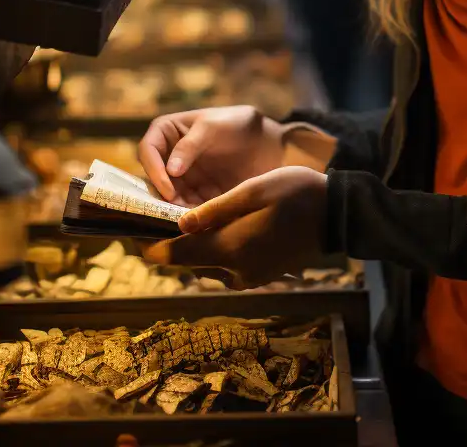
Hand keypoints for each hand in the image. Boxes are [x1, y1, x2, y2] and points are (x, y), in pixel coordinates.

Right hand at [137, 105, 335, 206]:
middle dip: (163, 198)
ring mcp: (182, 178)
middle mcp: (169, 157)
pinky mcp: (197, 196)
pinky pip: (187, 209)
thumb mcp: (214, 127)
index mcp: (167, 132)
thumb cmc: (239, 124)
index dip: (154, 170)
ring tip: (191, 224)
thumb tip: (170, 170)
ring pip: (169, 199)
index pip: (147, 151)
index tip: (168, 189)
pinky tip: (203, 226)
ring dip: (177, 211)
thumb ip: (191, 145)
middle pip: (154, 180)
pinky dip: (192, 217)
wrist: (269, 142)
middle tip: (176, 214)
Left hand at [143, 166, 328, 288]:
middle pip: (185, 260)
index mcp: (227, 249)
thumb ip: (214, 210)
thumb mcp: (252, 191)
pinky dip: (215, 247)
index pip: (170, 255)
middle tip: (154, 211)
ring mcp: (248, 276)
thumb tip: (178, 224)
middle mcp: (233, 271)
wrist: (337, 215)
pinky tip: (218, 225)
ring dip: (193, 243)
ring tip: (183, 215)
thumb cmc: (295, 193)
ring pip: (205, 262)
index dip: (144, 243)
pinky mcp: (259, 275)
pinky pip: (225, 264)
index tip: (128, 228)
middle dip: (168, 239)